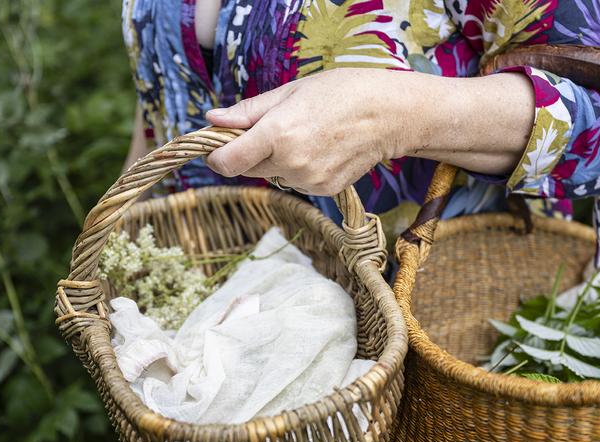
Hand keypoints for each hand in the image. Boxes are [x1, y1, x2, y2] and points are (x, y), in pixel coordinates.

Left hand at [205, 69, 403, 195]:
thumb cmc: (341, 93)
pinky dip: (299, 169)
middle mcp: (290, 163)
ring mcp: (308, 181)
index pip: (226, 162)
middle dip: (251, 152)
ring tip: (307, 135)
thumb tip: (211, 120)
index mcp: (277, 134)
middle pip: (248, 169)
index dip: (216, 155)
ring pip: (274, 176)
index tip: (218, 145)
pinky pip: (296, 183)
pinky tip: (321, 149)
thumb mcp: (290, 92)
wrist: (388, 115)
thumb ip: (248, 111)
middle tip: (274, 128)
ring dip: (278, 161)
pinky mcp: (324, 191)